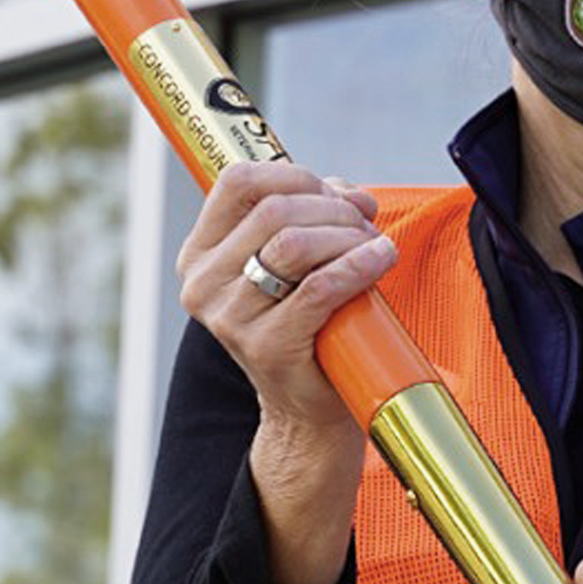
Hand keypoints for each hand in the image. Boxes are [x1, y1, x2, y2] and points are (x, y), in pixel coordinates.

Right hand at [179, 162, 396, 583]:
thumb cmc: (310, 326)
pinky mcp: (268, 347)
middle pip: (273, 210)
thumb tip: (348, 190)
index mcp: (200, 256)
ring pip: (294, 244)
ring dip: (347, 235)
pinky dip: (358, 265)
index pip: (237, 183)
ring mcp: (230, 319)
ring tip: (376, 245)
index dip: (294, 175)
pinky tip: (381, 259)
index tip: (333, 192)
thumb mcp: (297, 264)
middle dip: (331, 208)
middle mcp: (203, 286)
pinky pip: (319, 288)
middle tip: (366, 223)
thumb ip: (311, 217)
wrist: (311, 408)